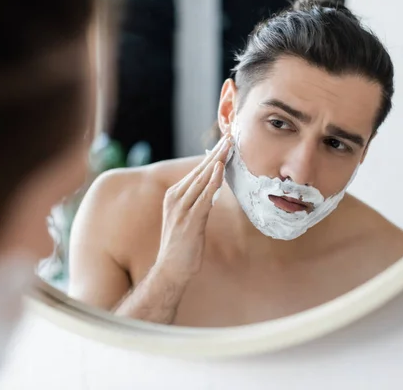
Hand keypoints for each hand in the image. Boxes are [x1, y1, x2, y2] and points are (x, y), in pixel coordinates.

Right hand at [154, 134, 231, 280]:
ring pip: (203, 179)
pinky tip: (221, 168)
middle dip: (217, 151)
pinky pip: (204, 196)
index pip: (197, 170)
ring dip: (217, 160)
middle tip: (231, 134)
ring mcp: (181, 208)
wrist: (171, 269)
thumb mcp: (186, 217)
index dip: (212, 154)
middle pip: (200, 170)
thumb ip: (196, 201)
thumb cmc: (181, 245)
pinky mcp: (190, 219)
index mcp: (174, 195)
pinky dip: (213, 181)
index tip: (225, 140)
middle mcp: (175, 198)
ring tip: (229, 144)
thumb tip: (212, 187)